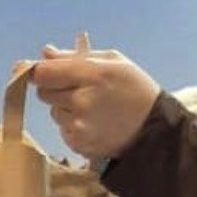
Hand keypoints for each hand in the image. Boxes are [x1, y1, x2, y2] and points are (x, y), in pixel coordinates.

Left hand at [26, 38, 160, 161]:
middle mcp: (83, 101)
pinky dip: (73, 126)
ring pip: (53, 112)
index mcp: (92, 75)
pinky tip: (94, 123)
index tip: (45, 72)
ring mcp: (80, 125)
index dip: (41, 71)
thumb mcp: (112, 62)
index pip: (43, 73)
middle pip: (44, 92)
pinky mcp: (80, 144)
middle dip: (55, 89)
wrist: (155, 129)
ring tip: (92, 108)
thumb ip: (74, 56)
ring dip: (65, 109)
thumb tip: (45, 52)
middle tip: (77, 89)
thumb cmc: (134, 88)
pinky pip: (63, 130)